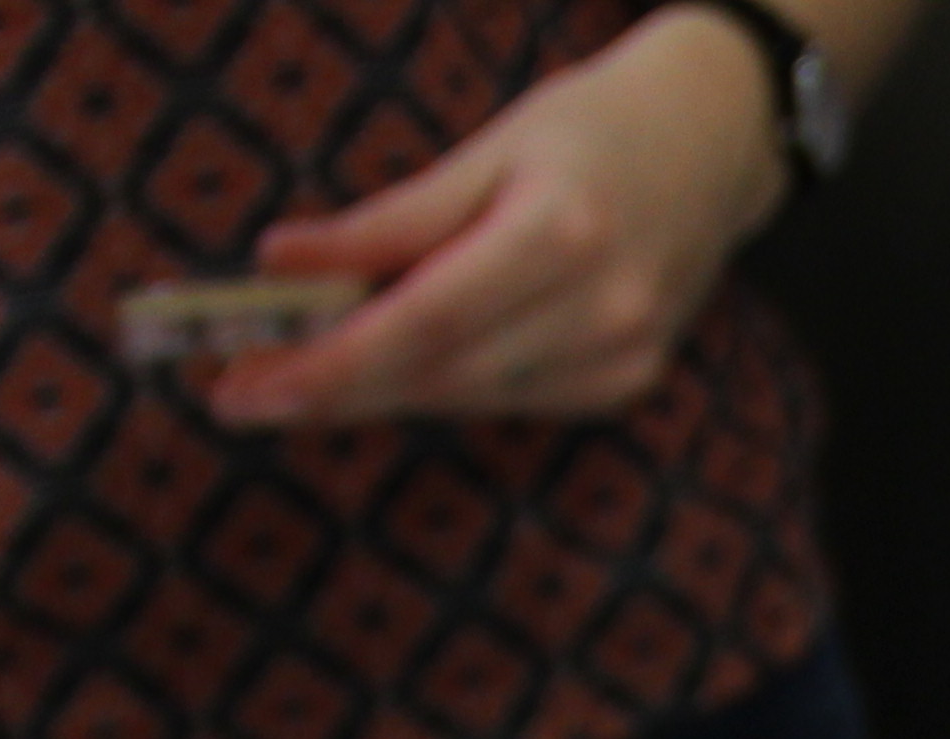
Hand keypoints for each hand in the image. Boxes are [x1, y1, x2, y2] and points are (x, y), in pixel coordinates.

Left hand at [203, 11, 784, 430]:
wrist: (713, 146)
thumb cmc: (590, 129)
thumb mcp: (488, 147)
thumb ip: (392, 218)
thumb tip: (283, 263)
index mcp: (564, 235)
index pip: (427, 321)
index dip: (332, 361)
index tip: (246, 382)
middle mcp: (604, 311)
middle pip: (440, 372)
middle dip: (332, 387)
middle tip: (236, 393)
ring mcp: (624, 359)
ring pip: (466, 395)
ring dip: (373, 391)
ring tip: (288, 377)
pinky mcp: (625, 384)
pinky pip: (505, 398)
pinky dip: (436, 384)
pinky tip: (387, 367)